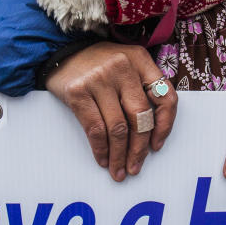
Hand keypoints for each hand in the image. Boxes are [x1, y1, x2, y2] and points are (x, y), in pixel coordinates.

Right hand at [45, 42, 176, 181]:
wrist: (60, 54)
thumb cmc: (98, 65)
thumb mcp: (126, 66)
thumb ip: (141, 89)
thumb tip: (151, 135)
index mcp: (140, 59)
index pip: (165, 97)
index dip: (165, 126)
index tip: (157, 145)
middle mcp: (122, 66)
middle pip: (141, 117)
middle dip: (139, 149)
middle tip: (135, 166)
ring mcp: (99, 78)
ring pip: (118, 127)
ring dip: (119, 155)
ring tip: (119, 170)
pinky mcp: (78, 91)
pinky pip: (95, 129)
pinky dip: (101, 149)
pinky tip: (103, 159)